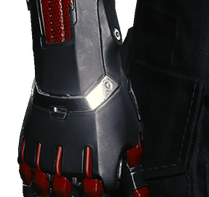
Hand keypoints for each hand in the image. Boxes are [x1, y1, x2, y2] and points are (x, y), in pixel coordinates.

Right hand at [17, 75, 148, 194]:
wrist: (78, 72)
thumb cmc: (105, 94)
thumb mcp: (129, 122)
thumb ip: (130, 150)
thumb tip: (132, 161)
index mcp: (100, 166)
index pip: (102, 191)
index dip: (104, 187)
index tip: (103, 183)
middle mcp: (73, 167)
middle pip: (73, 193)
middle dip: (79, 191)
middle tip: (81, 188)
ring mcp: (50, 158)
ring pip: (49, 188)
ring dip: (55, 187)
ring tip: (60, 186)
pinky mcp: (31, 146)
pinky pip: (28, 172)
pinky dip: (34, 176)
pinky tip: (39, 175)